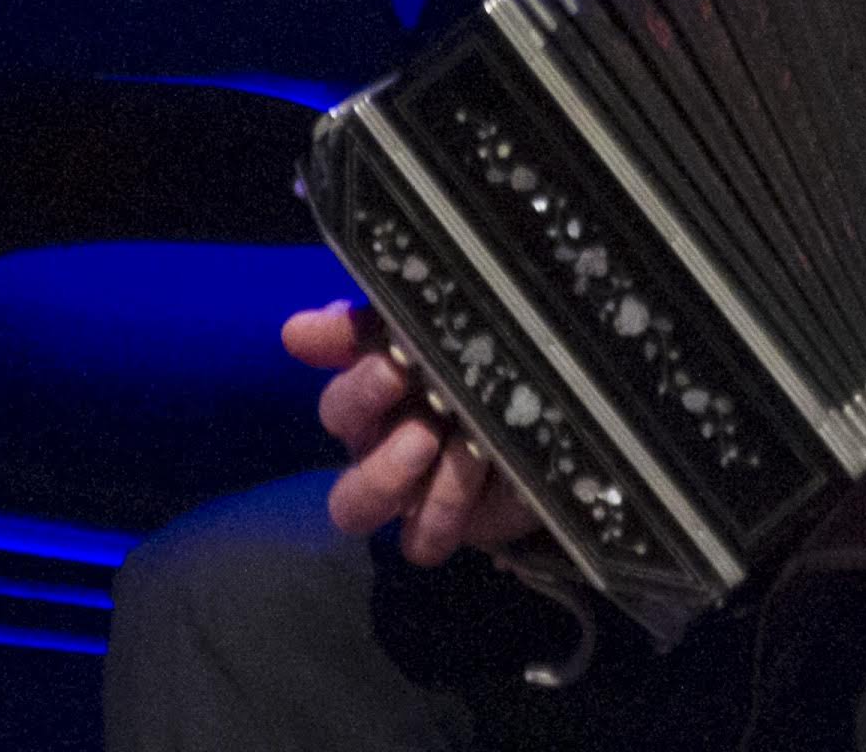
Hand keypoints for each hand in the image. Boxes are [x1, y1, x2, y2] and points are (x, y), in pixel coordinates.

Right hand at [282, 301, 544, 565]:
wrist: (559, 437)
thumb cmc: (501, 376)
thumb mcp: (463, 338)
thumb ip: (397, 324)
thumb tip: (306, 327)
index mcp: (380, 378)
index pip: (338, 349)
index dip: (334, 344)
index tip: (334, 334)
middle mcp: (377, 433)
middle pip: (339, 415)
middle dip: (363, 393)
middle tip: (398, 374)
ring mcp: (401, 490)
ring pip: (351, 503)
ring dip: (385, 472)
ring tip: (431, 442)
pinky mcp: (435, 530)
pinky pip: (417, 540)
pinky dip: (443, 509)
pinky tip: (477, 476)